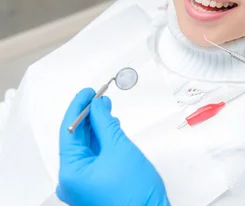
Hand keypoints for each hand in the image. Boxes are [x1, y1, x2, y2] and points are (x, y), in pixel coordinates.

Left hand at [57, 88, 169, 205]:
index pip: (69, 132)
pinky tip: (109, 128)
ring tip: (105, 108)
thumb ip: (106, 124)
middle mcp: (71, 181)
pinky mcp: (95, 185)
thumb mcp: (119, 148)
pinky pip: (94, 157)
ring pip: (86, 148)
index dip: (78, 108)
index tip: (87, 93)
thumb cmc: (135, 193)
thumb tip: (97, 106)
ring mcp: (83, 184)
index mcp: (70, 173)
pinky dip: (101, 141)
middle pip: (76, 140)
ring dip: (96, 127)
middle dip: (88, 117)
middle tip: (97, 97)